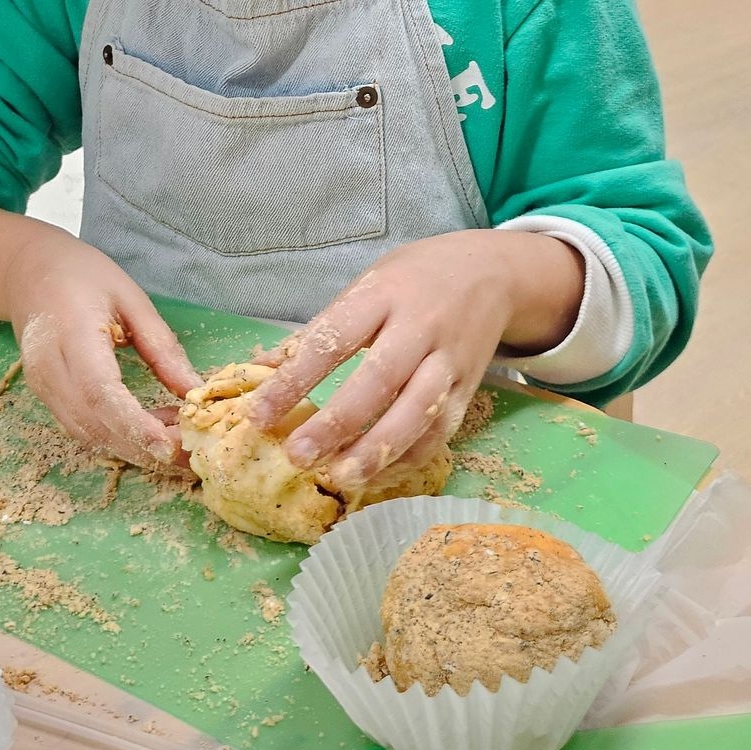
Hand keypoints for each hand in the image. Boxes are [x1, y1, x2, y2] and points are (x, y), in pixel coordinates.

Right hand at [6, 227, 197, 467]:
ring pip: (87, 435)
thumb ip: (161, 346)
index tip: (172, 445)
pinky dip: (118, 438)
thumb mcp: (131, 298)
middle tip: (191, 455)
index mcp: (71, 333)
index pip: (99, 392)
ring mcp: (42, 388)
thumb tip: (195, 390)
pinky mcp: (46, 398)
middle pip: (94, 424)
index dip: (135, 425)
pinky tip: (151, 429)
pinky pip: (82, 429)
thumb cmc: (82, 275)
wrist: (28, 271)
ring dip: (133, 447)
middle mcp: (49, 369)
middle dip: (143, 448)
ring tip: (178, 440)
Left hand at [247, 230, 584, 487]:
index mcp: (382, 294)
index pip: (332, 340)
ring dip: (378, 450)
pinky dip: (411, 457)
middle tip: (298, 456)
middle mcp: (419, 326)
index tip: (259, 414)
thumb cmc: (413, 279)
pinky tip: (379, 475)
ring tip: (341, 477)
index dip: (294, 380)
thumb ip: (321, 330)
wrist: (491, 272)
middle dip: (337, 423)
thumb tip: (263, 368)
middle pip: (379, 380)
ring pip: (417, 412)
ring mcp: (449, 360)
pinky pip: (443, 430)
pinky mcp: (470, 387)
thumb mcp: (365, 286)